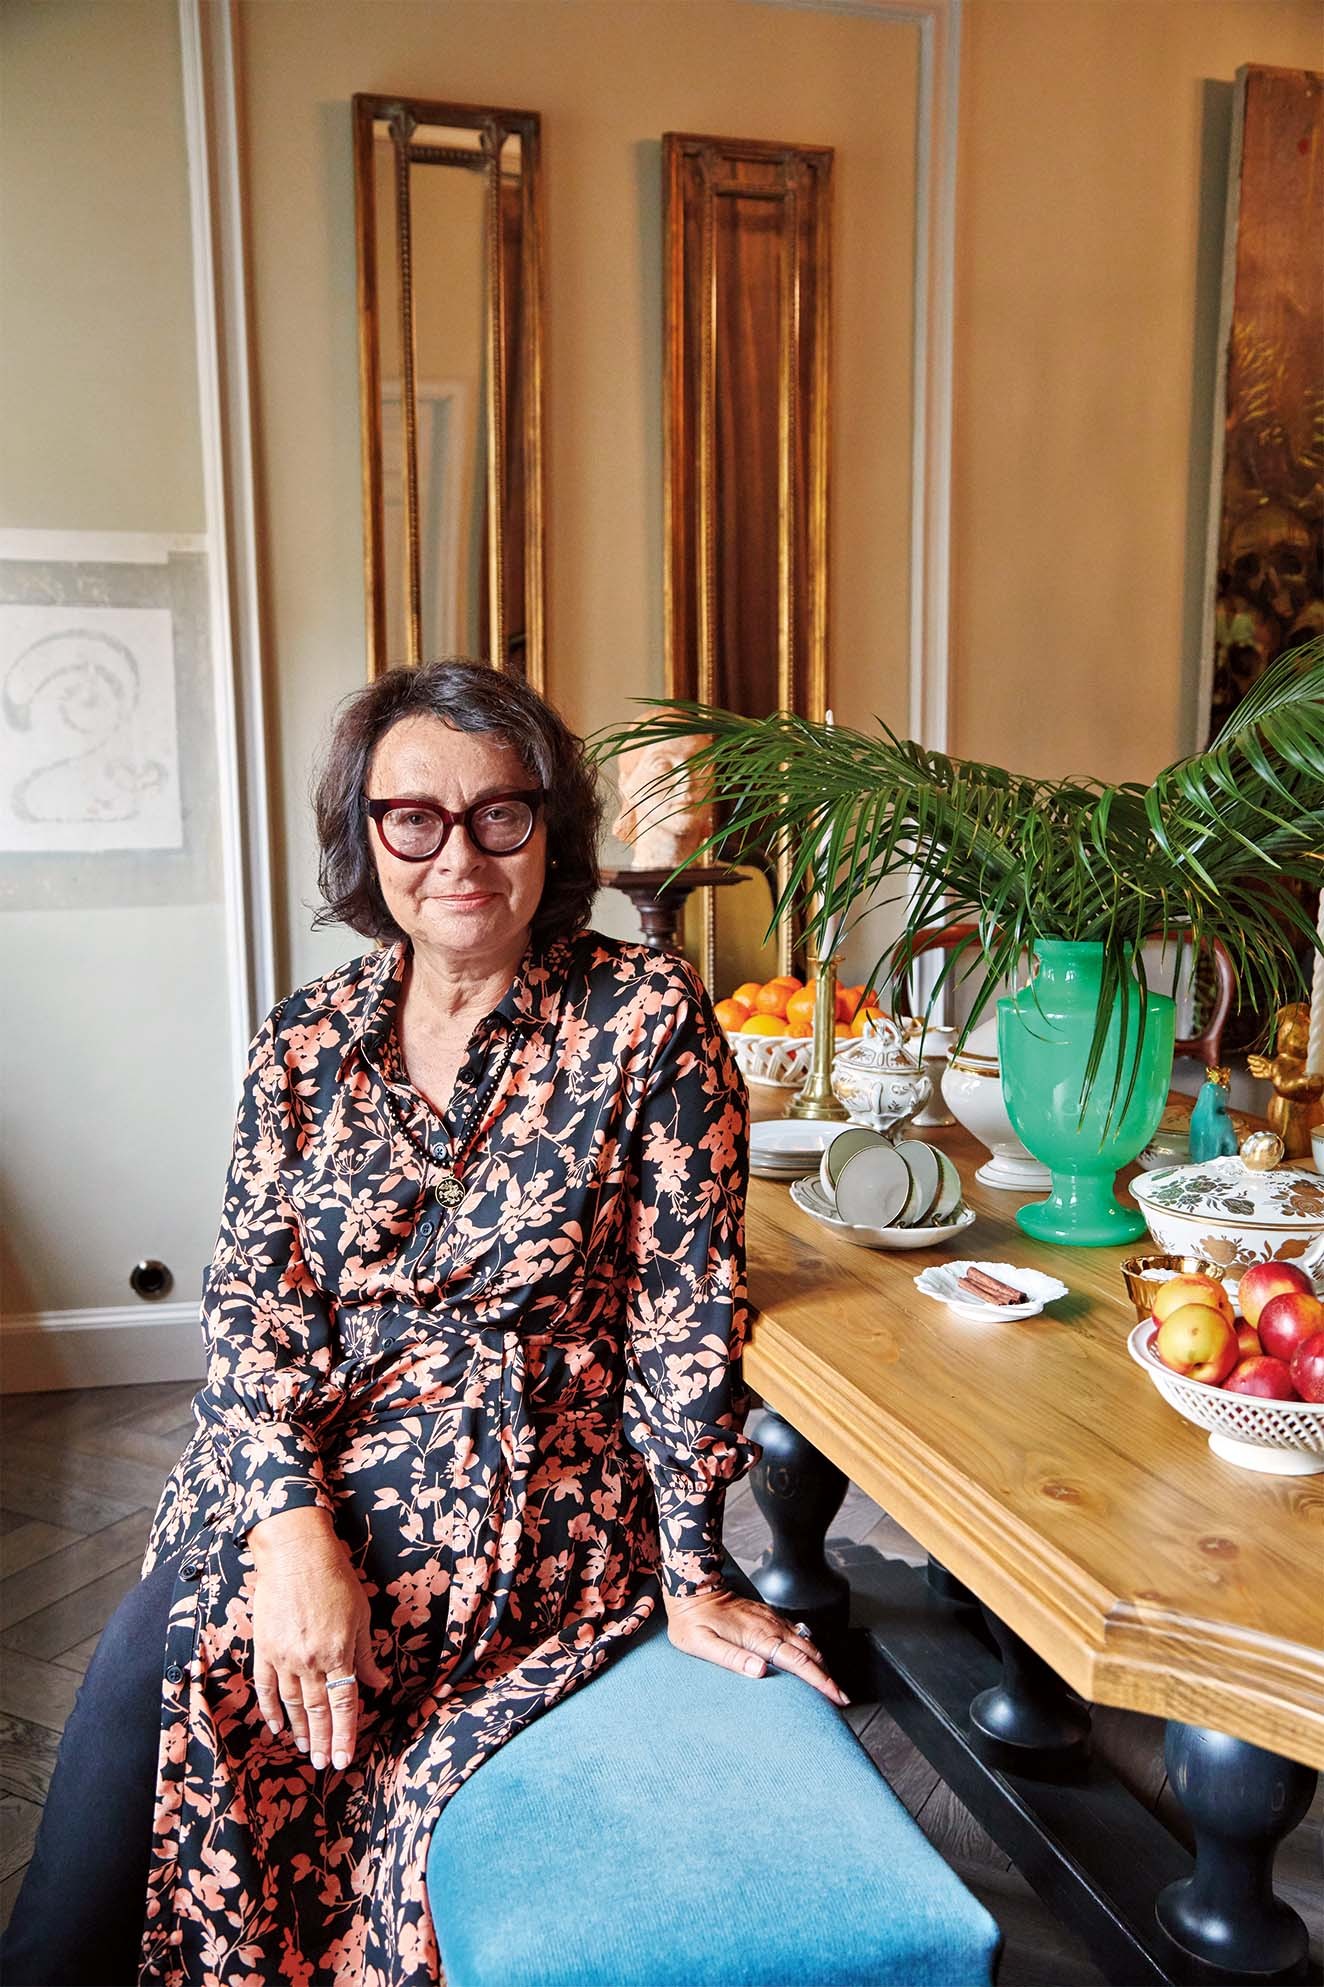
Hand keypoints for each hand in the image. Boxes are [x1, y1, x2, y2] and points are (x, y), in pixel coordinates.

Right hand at [248, 1511, 388, 1770]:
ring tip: (306, 1750)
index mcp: (338, 1653)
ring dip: (300, 1730)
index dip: (345, 1734)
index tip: (345, 1759)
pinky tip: (277, 1726)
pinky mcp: (264, 1649)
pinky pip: (266, 1688)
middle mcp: (310, 1661)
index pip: (343, 1705)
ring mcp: (284, 1657)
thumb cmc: (335, 1579)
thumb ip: (365, 1655)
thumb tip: (378, 1685)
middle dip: (323, 1741)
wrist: (296, 1553)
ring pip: (292, 1704)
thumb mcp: (360, 1615)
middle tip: (325, 1764)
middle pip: (317, 1711)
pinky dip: (271, 1709)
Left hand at [663, 1586, 847, 1706]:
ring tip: (830, 1685)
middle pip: (810, 1654)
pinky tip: (810, 1659)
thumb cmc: (692, 1619)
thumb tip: (759, 1671)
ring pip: (806, 1643)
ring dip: (821, 1664)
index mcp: (758, 1637)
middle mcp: (770, 1626)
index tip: (837, 1697)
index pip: (798, 1663)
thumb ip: (731, 1658)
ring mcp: (770, 1619)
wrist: (692, 1586)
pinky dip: (809, 1650)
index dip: (821, 1681)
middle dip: (828, 1677)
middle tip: (841, 1699)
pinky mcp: (767, 1616)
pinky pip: (797, 1634)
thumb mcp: (702, 1644)